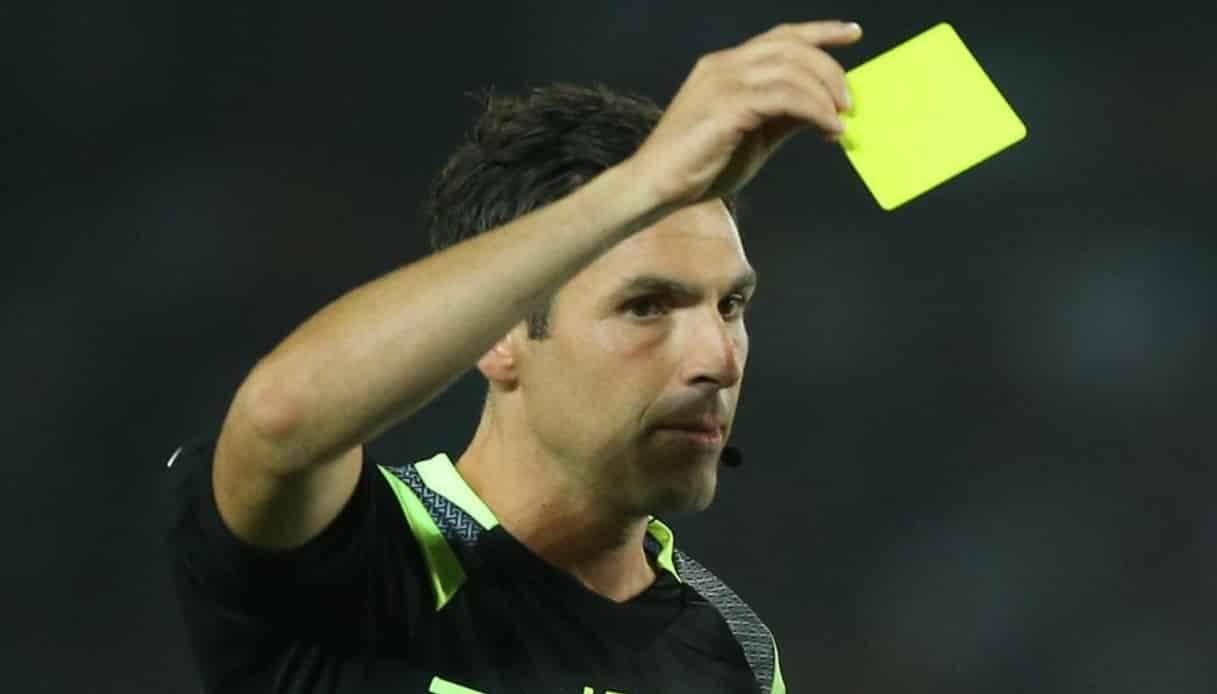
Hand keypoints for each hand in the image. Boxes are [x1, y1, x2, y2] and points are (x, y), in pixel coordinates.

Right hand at [626, 21, 860, 207]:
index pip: (780, 36)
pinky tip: (827, 130)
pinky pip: (785, 97)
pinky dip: (814, 111)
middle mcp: (724, 65)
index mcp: (726, 67)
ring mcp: (723, 81)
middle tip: (850, 101)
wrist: (657, 186)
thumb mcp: (754, 137)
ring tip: (841, 120)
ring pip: (792, 69)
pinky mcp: (727, 105)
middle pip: (791, 46)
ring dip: (826, 93)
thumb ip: (783, 118)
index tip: (852, 33)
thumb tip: (823, 109)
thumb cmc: (699, 166)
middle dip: (830, 69)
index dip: (820, 30)